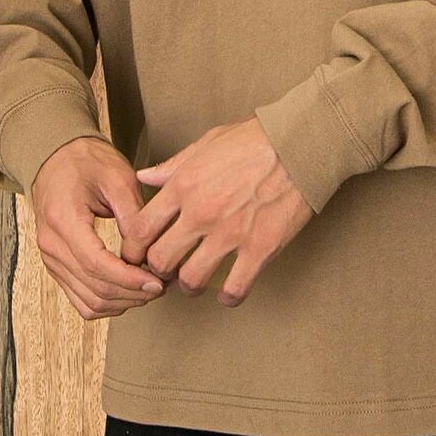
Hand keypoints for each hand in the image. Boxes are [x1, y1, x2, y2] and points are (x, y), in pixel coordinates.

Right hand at [30, 136, 168, 319]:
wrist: (57, 158)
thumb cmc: (86, 162)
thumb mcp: (117, 177)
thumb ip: (133, 215)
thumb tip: (149, 251)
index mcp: (63, 219)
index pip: (96, 264)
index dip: (130, 279)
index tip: (157, 280)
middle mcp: (51, 244)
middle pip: (94, 288)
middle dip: (133, 293)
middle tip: (163, 285)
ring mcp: (51, 259)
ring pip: (89, 301)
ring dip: (123, 302)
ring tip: (151, 289)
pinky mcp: (57, 266)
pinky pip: (81, 299)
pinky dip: (108, 303)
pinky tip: (131, 292)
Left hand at [125, 116, 314, 306]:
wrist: (301, 145)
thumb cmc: (255, 139)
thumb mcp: (207, 143)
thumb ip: (173, 165)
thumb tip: (145, 177)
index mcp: (184, 185)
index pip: (141, 229)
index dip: (134, 248)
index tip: (139, 253)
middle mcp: (201, 213)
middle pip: (160, 260)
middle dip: (158, 270)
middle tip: (166, 271)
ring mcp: (230, 233)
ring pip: (191, 280)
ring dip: (188, 286)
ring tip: (193, 282)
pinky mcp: (259, 248)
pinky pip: (235, 288)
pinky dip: (229, 297)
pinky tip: (229, 293)